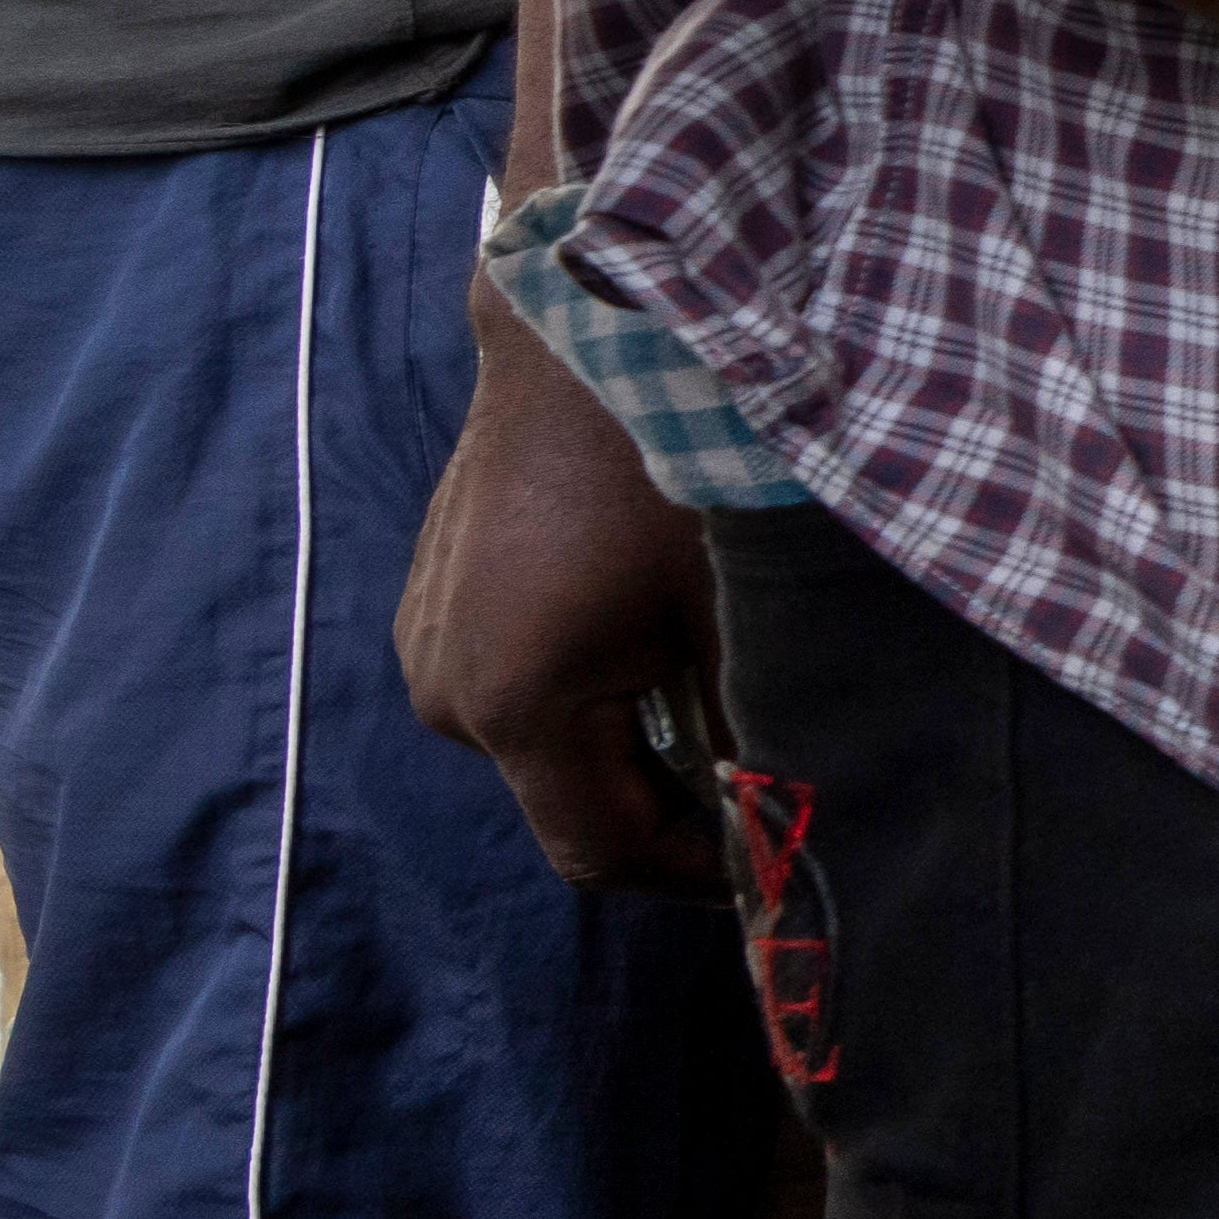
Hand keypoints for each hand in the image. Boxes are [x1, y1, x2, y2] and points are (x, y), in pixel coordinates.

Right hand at [401, 294, 724, 894]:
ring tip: (727, 728)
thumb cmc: (671, 465)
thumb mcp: (733, 608)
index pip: (604, 852)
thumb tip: (791, 823)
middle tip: (767, 807)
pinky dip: (592, 706)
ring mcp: (427, 651)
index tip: (771, 867)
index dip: (696, 876)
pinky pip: (517, 698)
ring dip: (635, 758)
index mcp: (517, 704)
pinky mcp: (432, 613)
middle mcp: (449, 696)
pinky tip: (662, 665)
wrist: (584, 342)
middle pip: (573, 810)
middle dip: (674, 818)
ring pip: (548, 756)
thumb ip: (754, 729)